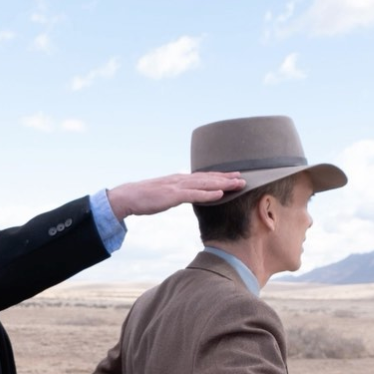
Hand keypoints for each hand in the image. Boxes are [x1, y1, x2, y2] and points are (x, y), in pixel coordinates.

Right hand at [106, 171, 244, 219]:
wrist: (128, 196)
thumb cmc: (144, 197)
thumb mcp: (163, 194)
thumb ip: (175, 193)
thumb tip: (183, 196)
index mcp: (179, 180)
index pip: (203, 177)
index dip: (219, 176)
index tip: (233, 176)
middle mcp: (181, 180)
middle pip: (208, 178)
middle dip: (227, 178)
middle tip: (244, 178)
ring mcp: (177, 187)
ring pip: (205, 184)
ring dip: (223, 184)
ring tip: (238, 184)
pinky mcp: (173, 195)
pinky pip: (194, 195)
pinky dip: (208, 194)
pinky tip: (220, 194)